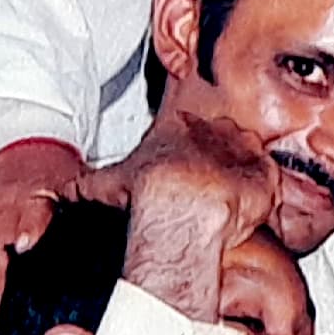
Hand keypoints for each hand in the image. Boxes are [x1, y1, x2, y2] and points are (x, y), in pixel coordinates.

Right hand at [0, 139, 86, 319]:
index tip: (24, 246)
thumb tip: (124, 257)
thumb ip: (92, 222)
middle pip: (0, 237)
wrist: (30, 155)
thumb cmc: (56, 186)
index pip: (34, 212)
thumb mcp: (78, 197)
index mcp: (43, 197)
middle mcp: (12, 201)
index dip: (27, 228)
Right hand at [68, 110, 278, 323]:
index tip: (181, 170)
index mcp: (177, 129)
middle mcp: (211, 133)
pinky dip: (263, 192)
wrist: (186, 207)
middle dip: (217, 157)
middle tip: (208, 186)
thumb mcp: (108, 184)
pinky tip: (250, 206)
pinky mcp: (265, 174)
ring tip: (230, 198)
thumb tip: (64, 192)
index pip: (186, 128)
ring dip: (241, 172)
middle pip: (218, 138)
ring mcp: (241, 151)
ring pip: (245, 154)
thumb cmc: (150, 192)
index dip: (185, 149)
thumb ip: (85, 186)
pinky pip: (269, 178)